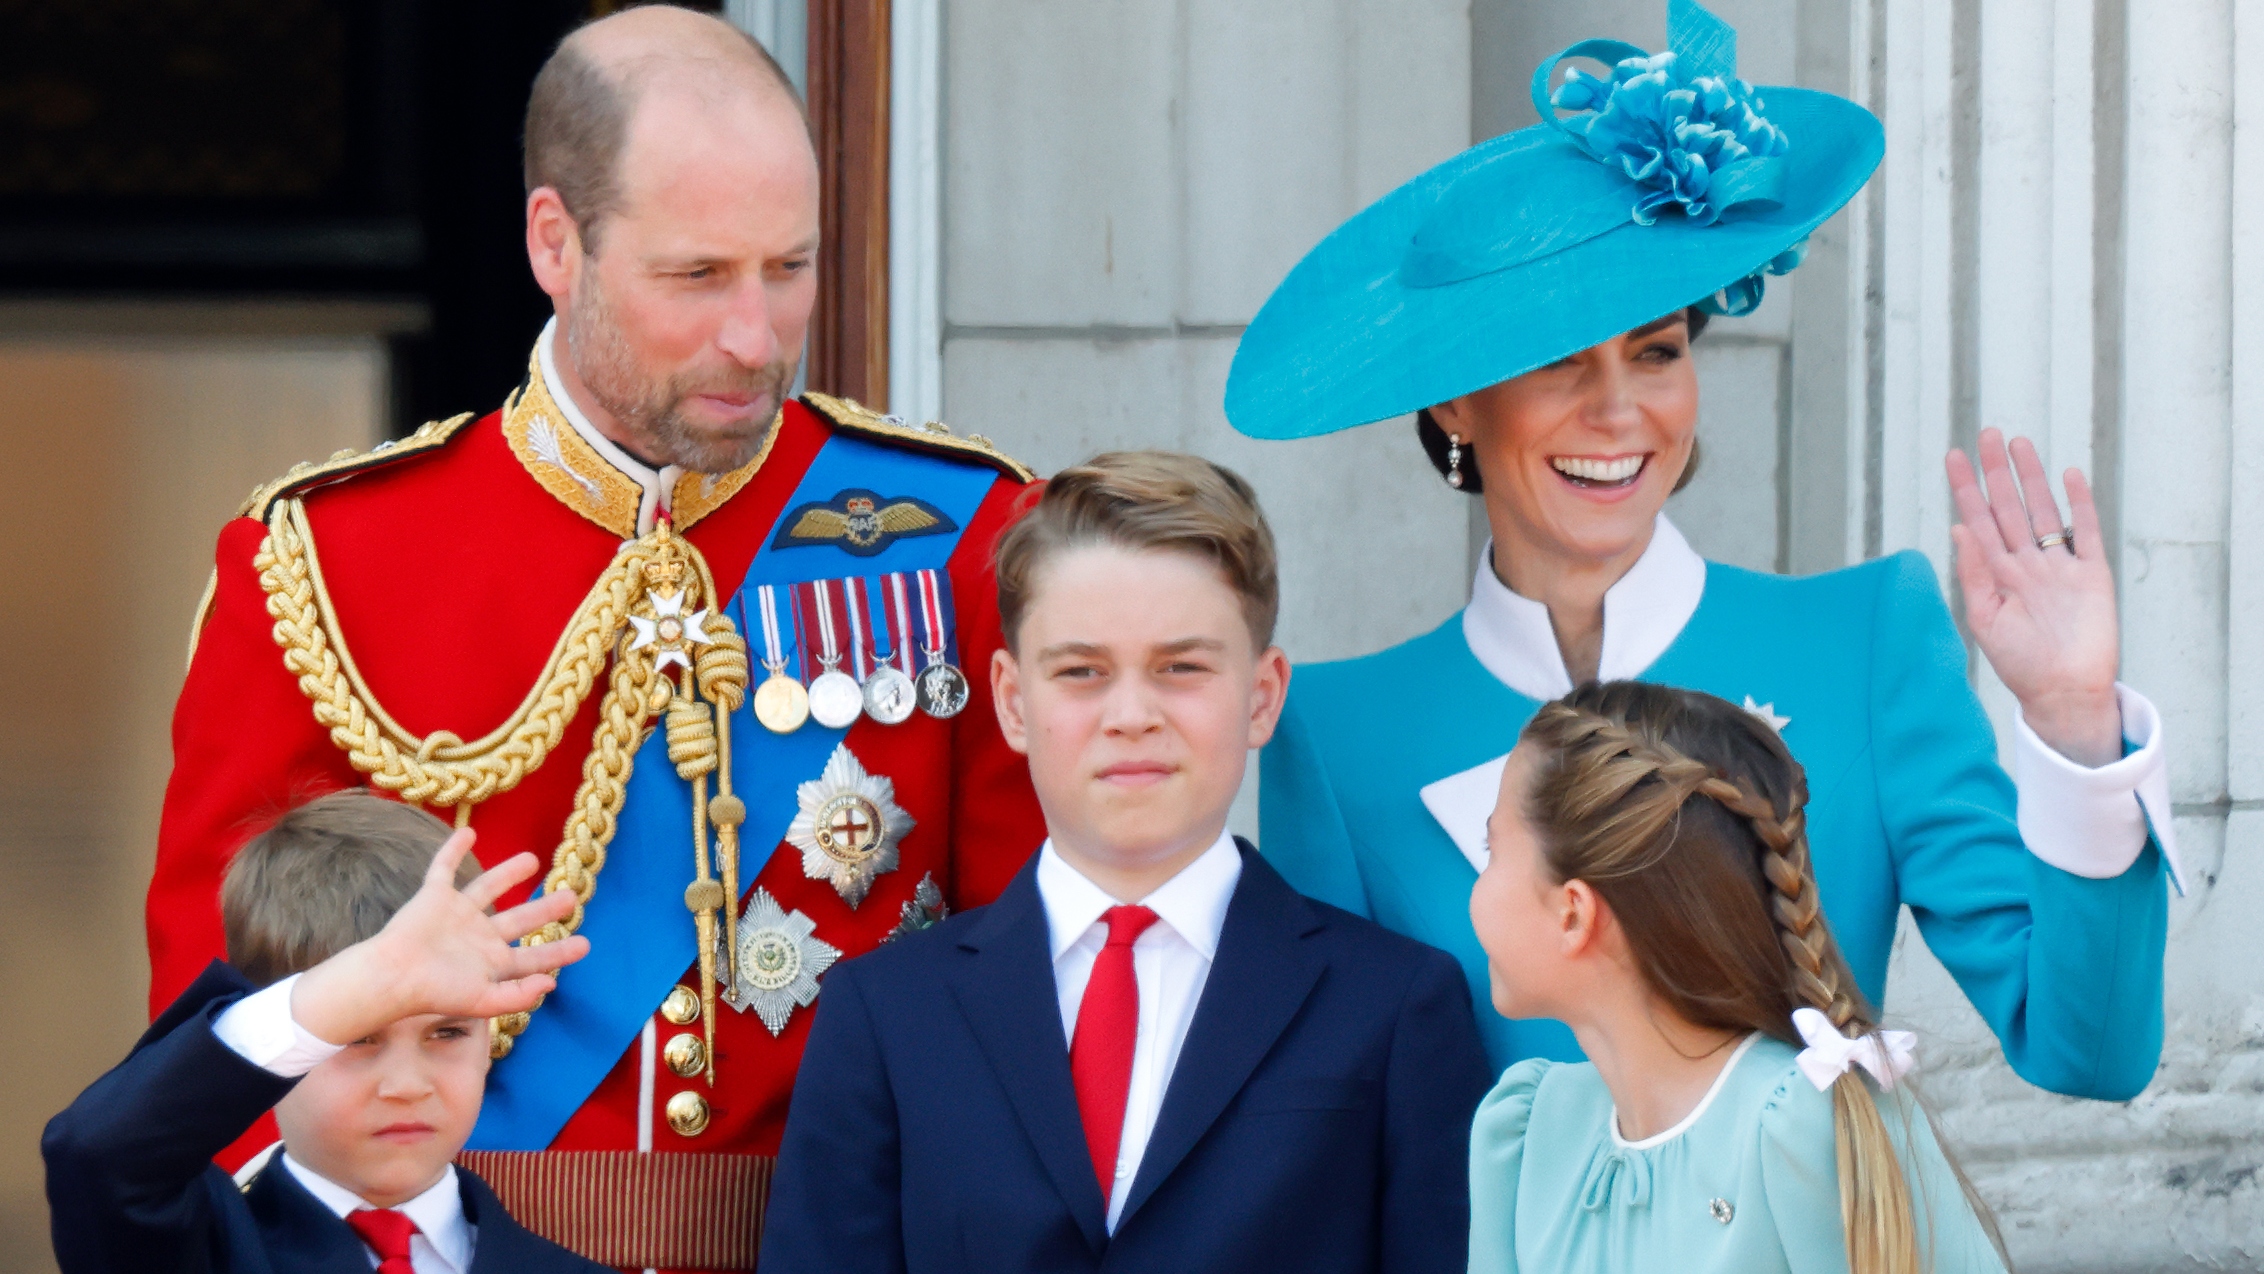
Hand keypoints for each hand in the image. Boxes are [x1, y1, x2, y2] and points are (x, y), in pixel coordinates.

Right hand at [289, 830, 590, 1044]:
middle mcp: (478, 937)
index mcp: (491, 964)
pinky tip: (467, 830)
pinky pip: (444, 868)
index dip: (559, 953)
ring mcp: (457, 915)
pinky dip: (452, 849)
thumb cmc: (435, 992)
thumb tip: (550, 984)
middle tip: (571, 896)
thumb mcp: (483, 1002)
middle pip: (519, 920)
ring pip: (488, 887)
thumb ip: (518, 996)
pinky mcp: (433, 897)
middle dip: (545, 908)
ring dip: (508, 873)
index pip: (533, 958)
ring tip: (532, 859)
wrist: (394, 975)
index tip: (585, 945)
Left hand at [1945, 429, 2121, 765]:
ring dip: (2032, 478)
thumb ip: (1972, 573)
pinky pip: (2085, 532)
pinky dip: (2078, 504)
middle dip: (1997, 472)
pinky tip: (2069, 475)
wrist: (2064, 692)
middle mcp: (2026, 564)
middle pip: (2009, 507)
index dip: (1966, 489)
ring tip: (2019, 444)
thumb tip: (1956, 528)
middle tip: (1987, 434)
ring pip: (2044, 510)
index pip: (1977, 521)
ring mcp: (2059, 566)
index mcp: (1997, 574)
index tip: (1954, 457)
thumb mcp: (1985, 619)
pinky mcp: (2092, 575)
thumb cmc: (2019, 664)